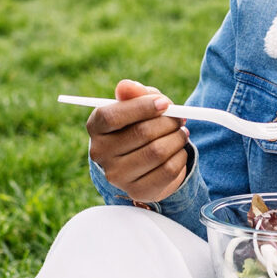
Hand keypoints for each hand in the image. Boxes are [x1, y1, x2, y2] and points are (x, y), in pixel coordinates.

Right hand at [87, 79, 189, 202]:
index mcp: (95, 126)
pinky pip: (168, 171)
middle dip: (168, 122)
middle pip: (141, 133)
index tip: (165, 104)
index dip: (142, 107)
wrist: (139, 160)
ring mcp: (117, 176)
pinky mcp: (137, 191)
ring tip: (180, 133)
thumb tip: (128, 86)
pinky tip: (178, 151)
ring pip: (158, 152)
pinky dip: (180, 157)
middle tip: (180, 118)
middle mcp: (100, 153)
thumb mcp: (135, 104)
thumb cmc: (136, 124)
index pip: (112, 116)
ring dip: (177, 139)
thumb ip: (133, 92)